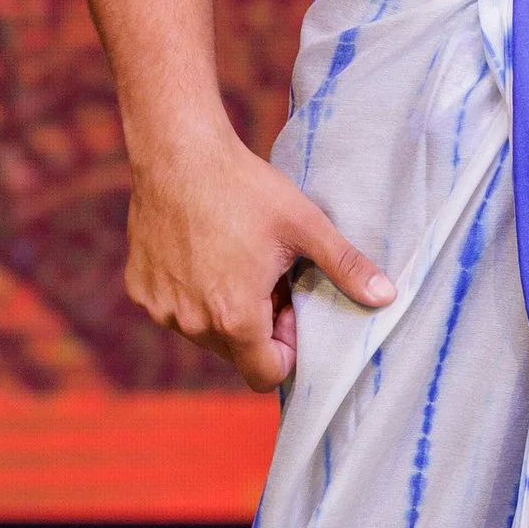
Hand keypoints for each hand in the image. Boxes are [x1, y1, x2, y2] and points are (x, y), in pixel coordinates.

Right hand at [123, 127, 394, 391]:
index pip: (266, 376)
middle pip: (236, 353)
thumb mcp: (305, 225)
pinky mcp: (140, 288)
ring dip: (224, 311)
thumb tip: (388, 297)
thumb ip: (346, 267)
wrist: (178, 152)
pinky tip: (202, 250)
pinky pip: (174, 308)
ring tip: (236, 260)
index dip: (287, 349)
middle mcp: (192, 324)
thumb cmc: (244, 188)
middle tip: (267, 276)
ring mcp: (161, 308)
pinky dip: (191, 292)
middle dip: (257, 327)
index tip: (289, 306)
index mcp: (235, 319)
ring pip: (204, 332)